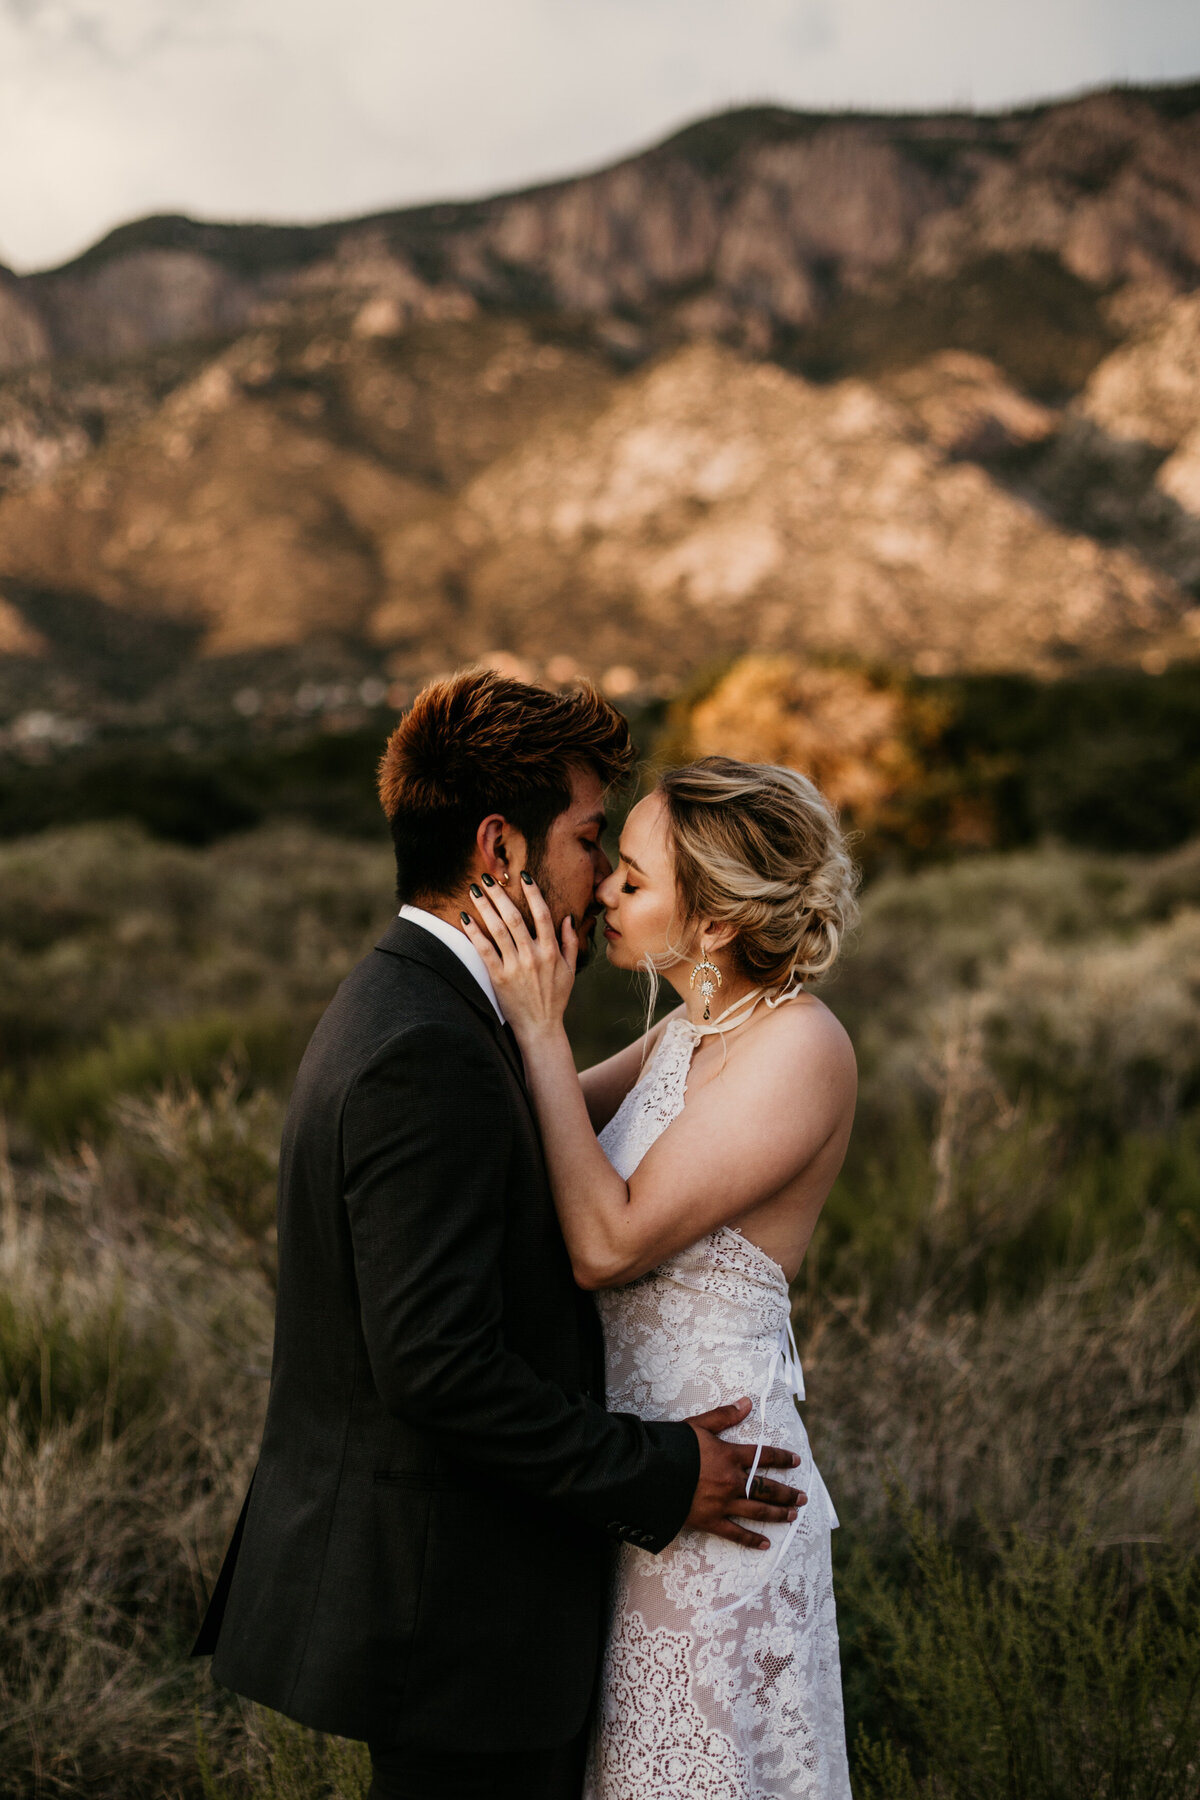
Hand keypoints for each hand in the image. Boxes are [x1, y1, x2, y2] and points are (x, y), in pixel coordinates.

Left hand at [461, 872, 576, 1040]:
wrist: (540, 1027)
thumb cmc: (555, 998)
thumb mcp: (570, 970)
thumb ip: (570, 942)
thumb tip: (567, 917)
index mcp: (551, 952)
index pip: (542, 915)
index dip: (533, 893)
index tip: (523, 876)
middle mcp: (533, 956)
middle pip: (514, 918)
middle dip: (500, 895)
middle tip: (488, 877)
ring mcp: (515, 966)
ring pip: (498, 930)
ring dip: (485, 907)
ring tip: (474, 891)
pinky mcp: (499, 977)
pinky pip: (484, 950)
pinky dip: (474, 933)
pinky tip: (465, 918)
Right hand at [683, 1398, 805, 1548]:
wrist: (649, 1473)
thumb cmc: (672, 1446)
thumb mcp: (698, 1425)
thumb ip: (724, 1416)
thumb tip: (747, 1403)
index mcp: (730, 1456)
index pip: (763, 1456)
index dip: (781, 1458)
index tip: (796, 1461)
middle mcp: (731, 1481)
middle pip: (766, 1488)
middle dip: (787, 1493)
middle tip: (803, 1498)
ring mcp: (722, 1503)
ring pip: (757, 1511)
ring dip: (778, 1514)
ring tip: (793, 1516)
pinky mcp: (710, 1521)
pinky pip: (735, 1534)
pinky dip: (751, 1540)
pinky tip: (765, 1545)